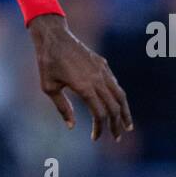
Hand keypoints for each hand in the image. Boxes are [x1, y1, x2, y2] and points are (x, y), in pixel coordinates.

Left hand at [28, 13, 132, 141]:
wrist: (55, 37)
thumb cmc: (48, 63)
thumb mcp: (49, 88)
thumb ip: (63, 107)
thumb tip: (72, 126)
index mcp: (85, 87)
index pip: (100, 113)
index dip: (100, 128)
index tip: (95, 138)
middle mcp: (97, 79)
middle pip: (114, 107)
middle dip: (116, 124)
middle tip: (117, 138)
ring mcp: (102, 71)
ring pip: (120, 95)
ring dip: (125, 111)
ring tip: (127, 125)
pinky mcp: (102, 65)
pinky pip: (115, 84)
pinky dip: (119, 97)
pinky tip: (118, 105)